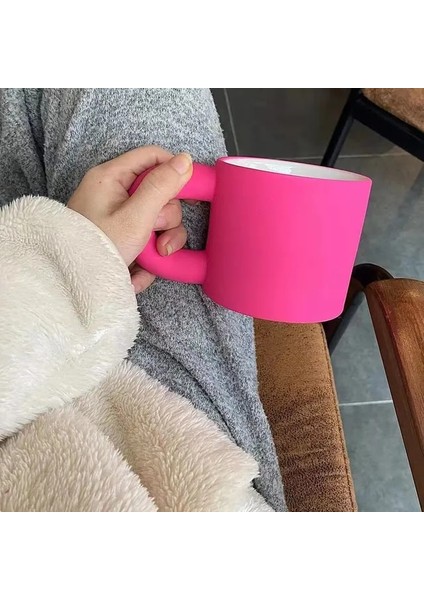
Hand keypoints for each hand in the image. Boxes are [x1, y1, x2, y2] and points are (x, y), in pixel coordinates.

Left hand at [67, 146, 192, 291]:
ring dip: (161, 243)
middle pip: (160, 194)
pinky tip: (137, 273)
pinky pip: (147, 242)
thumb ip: (161, 187)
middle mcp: (114, 194)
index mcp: (111, 178)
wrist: (73, 289)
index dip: (174, 172)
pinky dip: (148, 259)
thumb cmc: (98, 250)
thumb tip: (185, 160)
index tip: (188, 195)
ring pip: (158, 221)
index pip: (152, 157)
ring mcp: (118, 218)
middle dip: (165, 220)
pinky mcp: (122, 240)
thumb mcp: (135, 217)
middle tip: (155, 238)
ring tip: (150, 259)